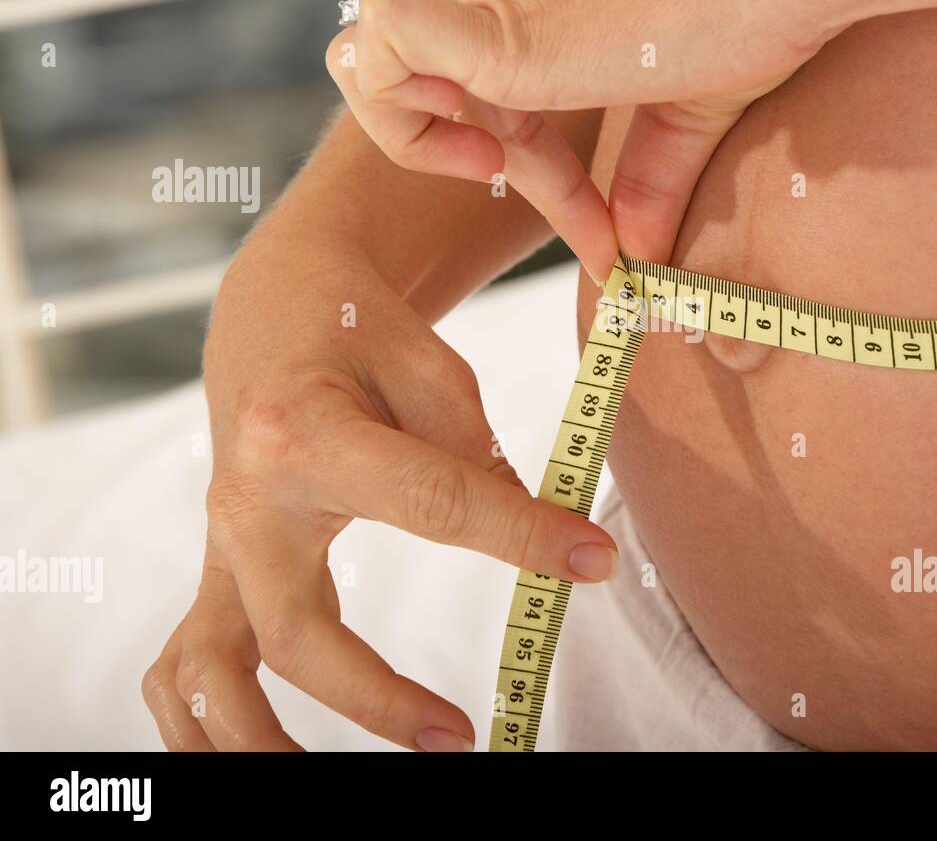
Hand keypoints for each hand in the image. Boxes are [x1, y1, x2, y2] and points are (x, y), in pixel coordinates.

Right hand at [142, 224, 618, 750]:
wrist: (279, 307)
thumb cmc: (363, 332)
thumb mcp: (432, 369)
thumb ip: (474, 462)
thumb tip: (536, 547)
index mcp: (306, 430)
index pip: (430, 502)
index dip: (522, 537)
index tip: (592, 560)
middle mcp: (247, 499)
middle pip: (297, 631)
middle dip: (375, 699)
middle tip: (460, 738)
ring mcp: (219, 540)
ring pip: (209, 672)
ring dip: (257, 746)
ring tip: (325, 789)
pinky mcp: (217, 565)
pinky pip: (184, 662)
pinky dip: (203, 725)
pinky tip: (256, 756)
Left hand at [335, 0, 845, 267]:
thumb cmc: (756, 12)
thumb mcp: (685, 108)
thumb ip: (648, 176)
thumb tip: (641, 253)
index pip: (482, 74)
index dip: (529, 163)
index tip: (594, 226)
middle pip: (426, 74)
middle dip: (477, 155)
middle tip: (550, 201)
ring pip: (376, 60)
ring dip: (425, 137)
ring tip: (498, 168)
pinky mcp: (489, 27)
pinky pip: (382, 51)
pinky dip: (406, 117)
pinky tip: (484, 156)